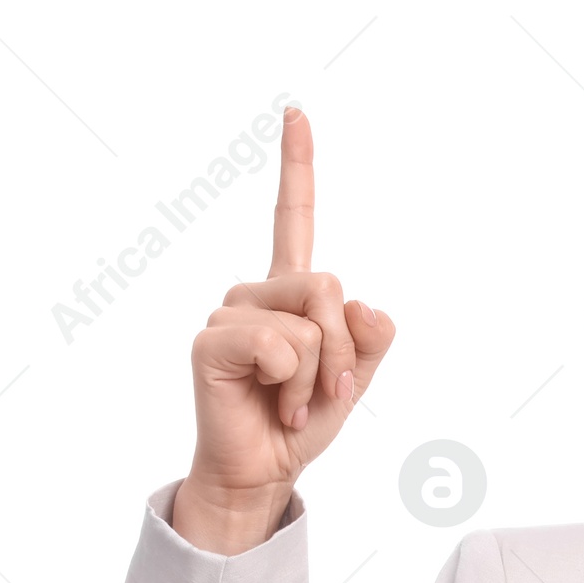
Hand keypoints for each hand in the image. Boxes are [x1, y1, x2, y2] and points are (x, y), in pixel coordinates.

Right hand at [175, 107, 396, 551]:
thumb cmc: (301, 422)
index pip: (293, 219)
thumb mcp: (354, 378)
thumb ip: (369, 338)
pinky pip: (280, 346)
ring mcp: (232, 313)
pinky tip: (271, 400)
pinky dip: (292, 383)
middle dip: (342, 350)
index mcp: (291, 293)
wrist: (265, 469)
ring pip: (309, 323)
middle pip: (329, 287)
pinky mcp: (213, 339)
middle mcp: (258, 293)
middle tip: (321, 391)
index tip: (296, 113)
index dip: (296, 167)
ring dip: (317, 375)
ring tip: (291, 399)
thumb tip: (363, 304)